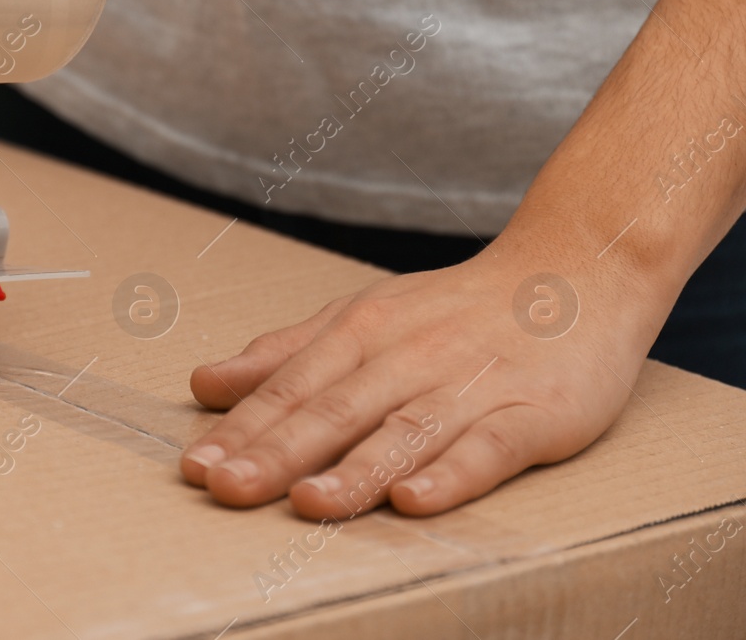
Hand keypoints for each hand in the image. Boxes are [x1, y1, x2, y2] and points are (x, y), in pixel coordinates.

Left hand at [179, 240, 661, 516]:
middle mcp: (408, 355)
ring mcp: (471, 384)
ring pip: (404, 430)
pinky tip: (415, 500)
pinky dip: (451, 473)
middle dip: (275, 452)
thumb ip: (284, 354)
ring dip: (354, 469)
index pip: (289, 388)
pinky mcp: (534, 413)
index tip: (194, 467)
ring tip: (306, 503)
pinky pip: (489, 447)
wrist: (576, 267)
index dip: (240, 429)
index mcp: (361, 330)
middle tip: (225, 489)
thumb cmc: (453, 308)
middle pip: (334, 410)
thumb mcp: (360, 316)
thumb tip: (205, 385)